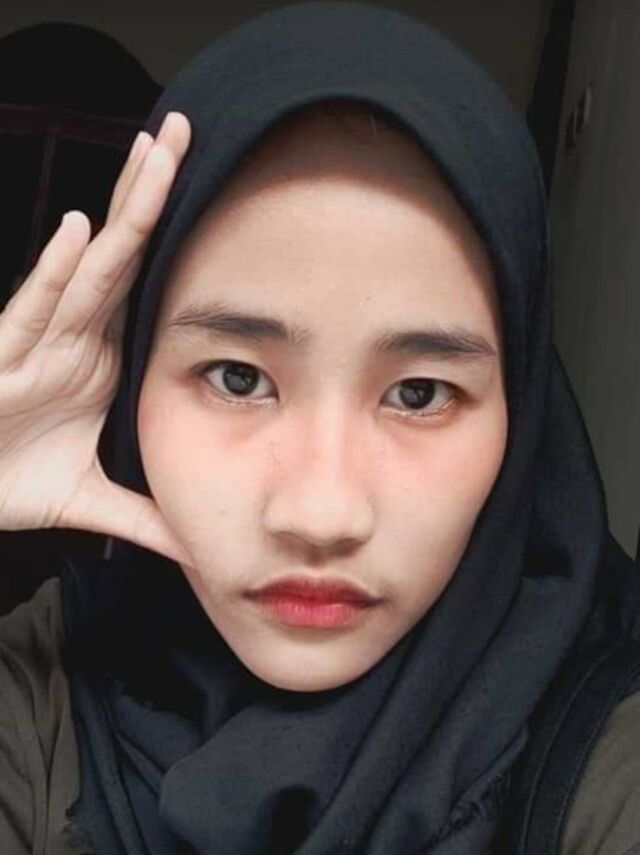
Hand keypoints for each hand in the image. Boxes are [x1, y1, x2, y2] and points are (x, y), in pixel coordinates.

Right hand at [0, 111, 193, 566]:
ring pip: (88, 266)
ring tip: (152, 153)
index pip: (145, 284)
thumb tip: (195, 543)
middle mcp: (74, 336)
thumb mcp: (91, 499)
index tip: (215, 194)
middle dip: (153, 193)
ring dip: (121, 213)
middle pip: (124, 253)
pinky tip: (80, 231)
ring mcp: (40, 340)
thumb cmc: (8, 481)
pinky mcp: (3, 356)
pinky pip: (33, 306)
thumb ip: (143, 515)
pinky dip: (57, 271)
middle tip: (186, 132)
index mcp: (99, 356)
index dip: (175, 237)